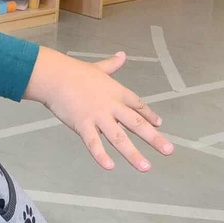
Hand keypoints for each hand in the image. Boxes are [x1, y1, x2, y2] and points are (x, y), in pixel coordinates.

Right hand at [24, 48, 173, 171]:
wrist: (55, 76)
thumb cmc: (74, 71)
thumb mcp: (98, 68)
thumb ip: (111, 64)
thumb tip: (122, 55)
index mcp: (116, 92)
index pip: (138, 106)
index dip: (149, 115)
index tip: (159, 124)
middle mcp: (112, 106)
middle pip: (136, 124)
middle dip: (153, 138)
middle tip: (168, 151)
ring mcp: (98, 117)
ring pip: (119, 138)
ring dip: (133, 154)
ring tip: (145, 167)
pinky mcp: (83, 125)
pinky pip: (94, 143)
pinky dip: (101, 155)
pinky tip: (110, 166)